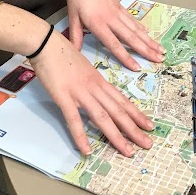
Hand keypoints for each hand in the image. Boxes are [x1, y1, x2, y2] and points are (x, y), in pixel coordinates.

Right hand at [31, 28, 154, 155]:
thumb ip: (91, 81)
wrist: (46, 42)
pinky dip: (81, 136)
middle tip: (148, 144)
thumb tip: (96, 91)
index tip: (149, 125)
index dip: (136, 114)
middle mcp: (94, 88)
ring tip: (128, 151)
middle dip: (134, 129)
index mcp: (99, 81)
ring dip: (116, 136)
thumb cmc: (62, 52)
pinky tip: (87, 150)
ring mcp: (80, 92)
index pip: (122, 101)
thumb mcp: (83, 67)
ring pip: (102, 117)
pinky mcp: (64, 97)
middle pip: (118, 111)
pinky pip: (74, 119)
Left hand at [65, 0, 165, 71]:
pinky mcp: (120, 6)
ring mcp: (117, 12)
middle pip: (131, 37)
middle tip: (160, 59)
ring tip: (160, 49)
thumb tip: (74, 53)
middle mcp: (111, 19)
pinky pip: (132, 20)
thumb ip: (76, 36)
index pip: (114, 44)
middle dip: (146, 50)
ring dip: (149, 40)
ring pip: (136, 29)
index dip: (126, 57)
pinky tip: (148, 33)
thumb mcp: (73, 16)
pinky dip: (141, 28)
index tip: (137, 68)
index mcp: (98, 24)